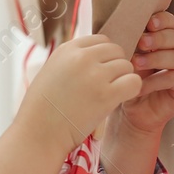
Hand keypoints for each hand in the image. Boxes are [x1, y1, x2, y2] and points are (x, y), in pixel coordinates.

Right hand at [17, 34, 142, 157]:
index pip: (101, 40)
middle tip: (106, 85)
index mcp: (67, 49)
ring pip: (127, 66)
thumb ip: (72, 61)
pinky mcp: (106, 95)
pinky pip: (134, 82)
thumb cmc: (42, 108)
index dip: (105, 56)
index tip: (99, 72)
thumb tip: (97, 57)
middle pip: (116, 51)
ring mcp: (95, 75)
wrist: (39, 133)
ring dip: (122, 80)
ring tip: (109, 95)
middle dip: (115, 67)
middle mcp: (82, 57)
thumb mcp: (51, 72)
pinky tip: (119, 100)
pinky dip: (131, 91)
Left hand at [112, 11, 173, 137]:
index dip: (162, 20)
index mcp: (166, 39)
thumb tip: (125, 26)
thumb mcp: (130, 58)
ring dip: (156, 58)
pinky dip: (155, 81)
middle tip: (142, 43)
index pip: (171, 23)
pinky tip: (141, 85)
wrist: (133, 110)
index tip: (149, 23)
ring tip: (136, 64)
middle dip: (159, 38)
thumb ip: (133, 43)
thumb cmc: (132, 80)